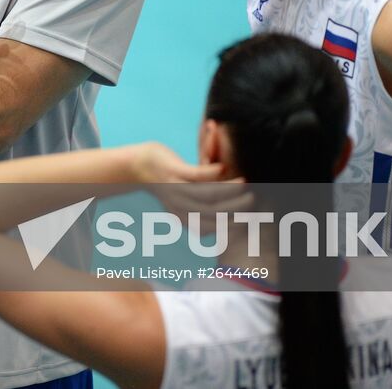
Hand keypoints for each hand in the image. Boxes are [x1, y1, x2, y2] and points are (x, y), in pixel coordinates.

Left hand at [130, 142, 249, 232]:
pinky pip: (196, 175)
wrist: (138, 165)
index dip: (231, 224)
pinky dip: (212, 173)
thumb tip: (221, 224)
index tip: (250, 219)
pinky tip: (225, 168)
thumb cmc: (167, 183)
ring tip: (245, 183)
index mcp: (182, 217)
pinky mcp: (173, 170)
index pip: (211, 225)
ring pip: (207, 193)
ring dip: (228, 189)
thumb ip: (201, 210)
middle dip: (235, 208)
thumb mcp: (183, 200)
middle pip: (212, 212)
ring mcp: (175, 188)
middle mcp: (179, 206)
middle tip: (253, 200)